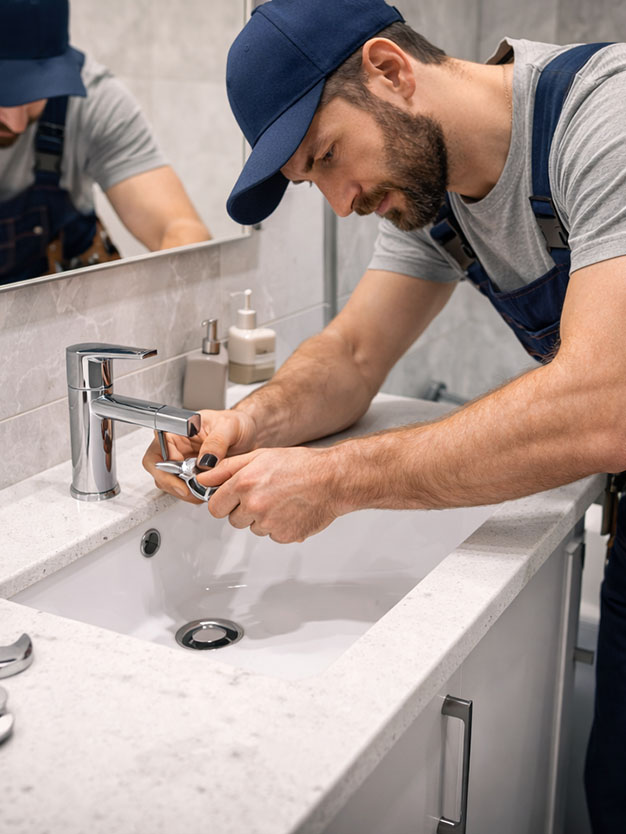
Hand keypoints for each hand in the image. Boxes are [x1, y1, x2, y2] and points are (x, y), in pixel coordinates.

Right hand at [142, 408, 257, 501]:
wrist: (250, 434)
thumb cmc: (237, 423)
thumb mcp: (230, 427)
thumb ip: (216, 442)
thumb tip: (204, 461)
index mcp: (178, 431)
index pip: (157, 451)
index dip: (164, 469)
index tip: (181, 480)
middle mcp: (177, 447)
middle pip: (160, 471)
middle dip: (176, 485)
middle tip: (196, 490)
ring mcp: (184, 462)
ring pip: (171, 483)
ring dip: (187, 491)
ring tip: (207, 490)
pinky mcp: (193, 474)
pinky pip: (186, 488)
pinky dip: (196, 493)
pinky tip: (210, 490)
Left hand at [197, 446, 342, 542]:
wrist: (332, 480)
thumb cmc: (301, 465)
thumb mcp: (260, 456)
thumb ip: (226, 469)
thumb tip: (202, 479)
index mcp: (244, 483)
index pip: (214, 506)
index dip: (223, 501)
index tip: (232, 498)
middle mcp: (254, 505)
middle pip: (233, 520)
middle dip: (243, 510)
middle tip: (263, 494)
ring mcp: (268, 523)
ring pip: (253, 528)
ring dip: (261, 518)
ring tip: (280, 500)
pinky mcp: (283, 536)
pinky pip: (271, 535)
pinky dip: (278, 526)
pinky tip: (289, 510)